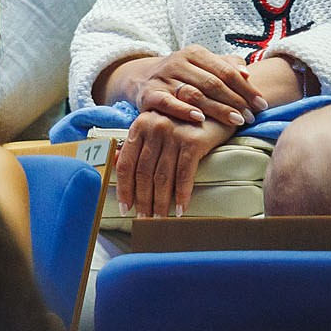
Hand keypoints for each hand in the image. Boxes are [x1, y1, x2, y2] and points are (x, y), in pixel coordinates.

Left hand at [114, 106, 239, 218]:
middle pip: (143, 173)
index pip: (126, 163)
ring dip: (160, 202)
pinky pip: (184, 175)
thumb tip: (113, 162)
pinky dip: (181, 195)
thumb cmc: (183, 123)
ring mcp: (173, 134)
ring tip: (159, 219)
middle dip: (142, 200)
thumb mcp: (156, 128)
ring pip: (162, 177)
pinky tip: (180, 210)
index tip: (125, 207)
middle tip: (143, 219)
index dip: (124, 188)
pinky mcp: (193, 142)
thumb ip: (137, 143)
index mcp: (139, 126)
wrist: (217, 111)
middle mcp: (153, 128)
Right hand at [125, 45, 266, 129]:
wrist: (142, 79)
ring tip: (236, 121)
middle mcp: (177, 62)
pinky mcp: (149, 94)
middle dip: (235, 101)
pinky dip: (183, 110)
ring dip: (218, 109)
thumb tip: (247, 73)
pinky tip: (199, 118)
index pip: (226, 71)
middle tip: (251, 117)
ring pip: (194, 94)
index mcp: (194, 52)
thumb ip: (226, 66)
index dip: (246, 88)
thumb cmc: (184, 75)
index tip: (261, 105)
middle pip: (212, 83)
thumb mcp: (203, 65)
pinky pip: (168, 103)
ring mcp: (162, 79)